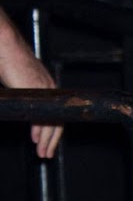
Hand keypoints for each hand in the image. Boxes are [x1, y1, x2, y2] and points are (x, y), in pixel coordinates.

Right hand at [0, 15, 60, 157]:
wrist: (6, 48)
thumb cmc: (9, 62)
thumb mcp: (20, 82)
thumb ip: (25, 95)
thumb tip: (23, 109)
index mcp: (47, 86)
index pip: (55, 112)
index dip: (51, 128)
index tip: (45, 141)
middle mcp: (51, 88)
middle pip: (57, 119)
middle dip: (52, 138)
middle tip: (47, 153)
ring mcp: (46, 90)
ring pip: (53, 120)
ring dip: (48, 139)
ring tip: (43, 152)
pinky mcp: (38, 92)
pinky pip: (43, 116)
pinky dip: (42, 131)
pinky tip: (38, 140)